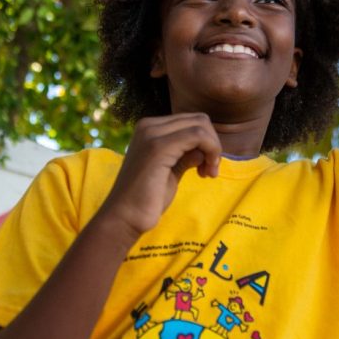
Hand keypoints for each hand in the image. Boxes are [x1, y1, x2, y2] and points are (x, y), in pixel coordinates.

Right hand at [99, 113, 221, 236]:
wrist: (124, 217)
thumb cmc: (147, 199)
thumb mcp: (171, 171)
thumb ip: (185, 156)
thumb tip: (205, 149)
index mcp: (149, 129)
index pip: (191, 122)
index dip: (208, 142)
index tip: (206, 168)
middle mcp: (148, 126)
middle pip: (199, 120)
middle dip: (213, 144)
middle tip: (210, 171)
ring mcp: (152, 134)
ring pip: (200, 125)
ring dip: (214, 148)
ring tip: (208, 173)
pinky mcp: (159, 147)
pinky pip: (198, 136)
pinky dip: (211, 150)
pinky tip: (205, 172)